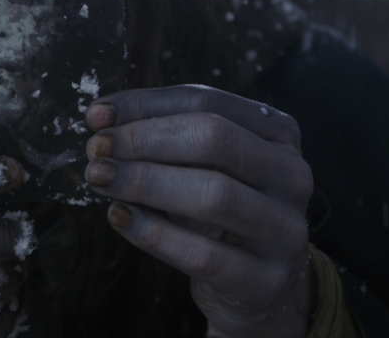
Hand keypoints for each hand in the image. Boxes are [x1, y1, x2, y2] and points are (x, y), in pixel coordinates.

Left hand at [84, 85, 313, 337]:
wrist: (259, 287)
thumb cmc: (220, 212)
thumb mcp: (202, 167)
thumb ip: (163, 137)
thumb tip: (101, 118)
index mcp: (278, 133)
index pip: (207, 102)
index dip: (146, 105)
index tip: (96, 115)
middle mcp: (292, 175)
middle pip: (214, 139)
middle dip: (145, 140)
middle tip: (96, 148)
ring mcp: (285, 229)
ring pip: (213, 194)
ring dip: (145, 182)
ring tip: (100, 178)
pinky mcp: (266, 280)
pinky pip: (204, 254)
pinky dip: (154, 233)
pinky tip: (120, 217)